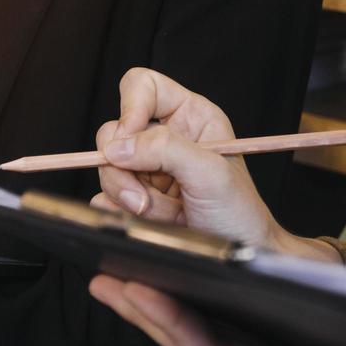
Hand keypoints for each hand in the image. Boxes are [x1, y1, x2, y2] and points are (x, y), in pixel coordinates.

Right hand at [94, 68, 336, 261]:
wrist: (238, 258)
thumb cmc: (239, 213)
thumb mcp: (210, 173)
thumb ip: (166, 150)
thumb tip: (119, 146)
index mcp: (191, 117)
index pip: (143, 87)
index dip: (130, 108)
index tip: (129, 140)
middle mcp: (166, 138)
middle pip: (115, 132)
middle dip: (124, 167)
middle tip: (144, 196)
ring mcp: (148, 169)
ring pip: (108, 167)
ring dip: (129, 196)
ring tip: (162, 214)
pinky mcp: (136, 197)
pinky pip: (106, 197)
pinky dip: (121, 212)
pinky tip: (149, 221)